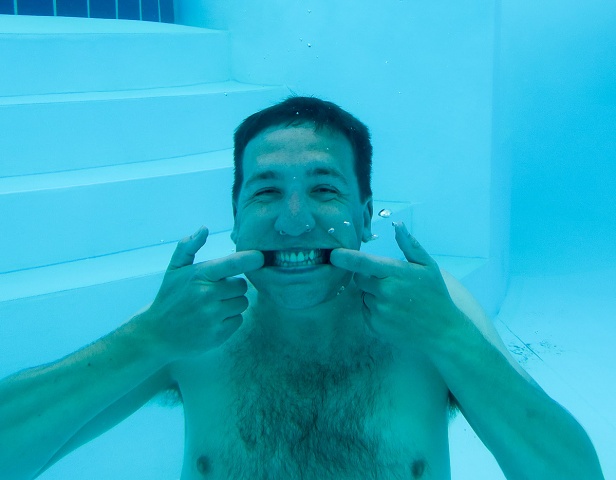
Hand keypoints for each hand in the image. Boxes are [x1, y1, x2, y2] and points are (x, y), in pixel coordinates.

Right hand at [141, 227, 262, 359]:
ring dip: (233, 303)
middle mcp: (206, 295)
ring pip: (242, 303)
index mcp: (199, 275)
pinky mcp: (217, 335)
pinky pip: (238, 320)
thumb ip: (188, 247)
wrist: (156, 335)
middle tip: (216, 291)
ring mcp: (212, 316)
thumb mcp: (174, 269)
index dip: (250, 259)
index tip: (260, 257)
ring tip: (213, 306)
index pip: (233, 263)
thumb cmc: (170, 297)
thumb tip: (204, 228)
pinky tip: (213, 320)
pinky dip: (230, 320)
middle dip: (233, 287)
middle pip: (242, 285)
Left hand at [329, 222, 458, 351]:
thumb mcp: (428, 266)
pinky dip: (374, 310)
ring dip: (373, 294)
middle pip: (358, 278)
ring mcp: (379, 311)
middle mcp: (384, 292)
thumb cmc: (435, 294)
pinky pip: (365, 311)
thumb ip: (410, 245)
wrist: (442, 331)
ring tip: (396, 300)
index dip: (345, 258)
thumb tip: (397, 224)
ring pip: (363, 295)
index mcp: (396, 274)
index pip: (362, 263)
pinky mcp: (375, 326)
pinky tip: (393, 312)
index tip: (333, 255)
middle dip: (367, 276)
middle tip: (388, 282)